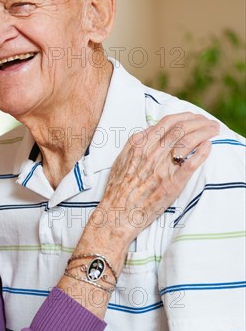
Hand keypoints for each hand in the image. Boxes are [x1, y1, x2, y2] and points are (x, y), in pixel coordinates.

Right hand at [86, 112, 218, 260]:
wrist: (117, 213)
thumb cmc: (118, 189)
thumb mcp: (121, 160)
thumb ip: (134, 144)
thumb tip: (148, 132)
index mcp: (139, 145)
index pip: (166, 122)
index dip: (184, 117)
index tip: (193, 117)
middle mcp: (151, 153)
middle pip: (180, 128)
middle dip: (198, 121)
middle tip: (208, 122)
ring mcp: (161, 167)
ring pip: (187, 140)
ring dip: (204, 132)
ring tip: (213, 130)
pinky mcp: (171, 183)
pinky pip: (190, 163)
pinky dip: (202, 152)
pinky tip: (208, 146)